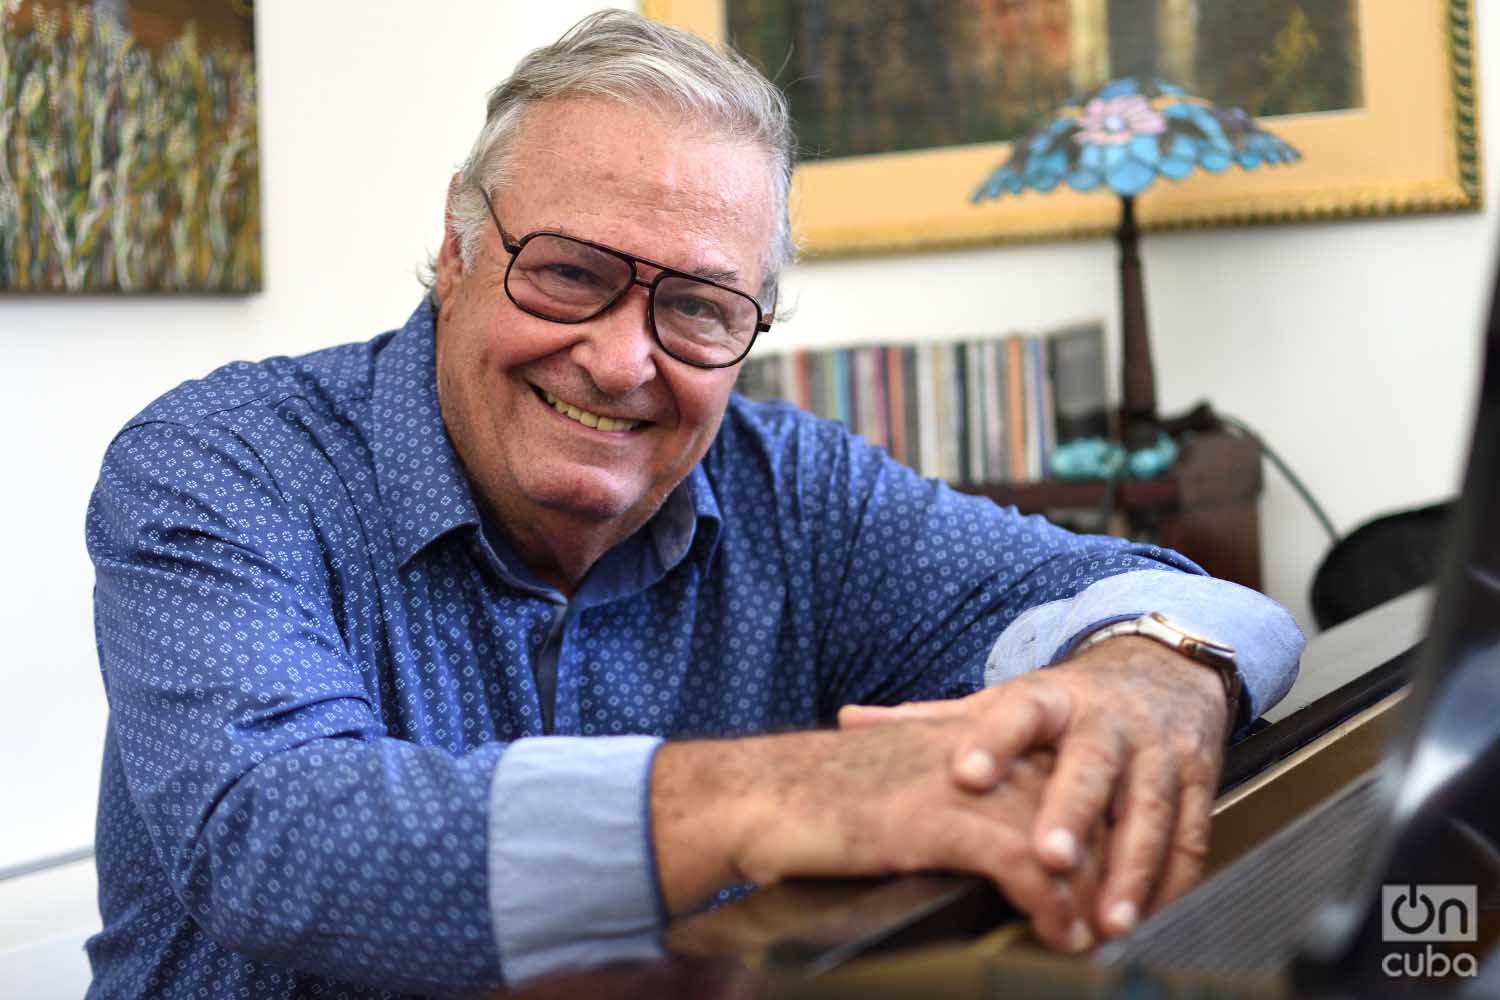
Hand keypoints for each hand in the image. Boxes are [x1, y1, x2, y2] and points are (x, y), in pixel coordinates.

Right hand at [651, 722, 1104, 951]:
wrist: (749, 795)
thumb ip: (932, 804)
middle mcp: (966, 754)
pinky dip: (1048, 901)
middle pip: (1066, 795)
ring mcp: (951, 784)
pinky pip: (1015, 859)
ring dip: (1092, 885)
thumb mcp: (885, 794)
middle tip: (1132, 901)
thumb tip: (963, 841)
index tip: (1113, 863)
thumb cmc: (805, 803)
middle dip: (1107, 853)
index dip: (1088, 819)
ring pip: (1055, 827)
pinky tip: (1062, 933)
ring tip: (1111, 930)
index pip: (1047, 770)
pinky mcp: (931, 820)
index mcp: (955, 742)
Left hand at [838, 635, 1228, 938]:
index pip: (1016, 712)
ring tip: (1106, 917)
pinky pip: (1189, 836)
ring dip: (1129, 866)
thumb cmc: (1065, 704)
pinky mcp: (1198, 781)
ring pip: (1148, 808)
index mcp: (1049, 697)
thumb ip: (934, 721)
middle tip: (1047, 856)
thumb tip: (851, 722)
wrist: (1160, 668)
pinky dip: (1172, 882)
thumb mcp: (1004, 702)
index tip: (966, 772)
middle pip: (1090, 764)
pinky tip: (1147, 917)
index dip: (991, 739)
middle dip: (1070, 811)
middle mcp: (1106, 721)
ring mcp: (1157, 751)